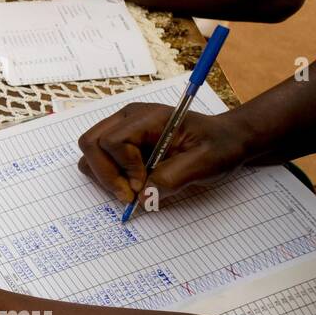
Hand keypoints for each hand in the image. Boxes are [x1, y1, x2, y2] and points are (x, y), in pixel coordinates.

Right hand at [77, 103, 256, 205]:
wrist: (226, 142)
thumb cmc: (219, 147)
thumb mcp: (205, 163)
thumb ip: (173, 178)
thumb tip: (142, 197)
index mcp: (148, 117)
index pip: (113, 140)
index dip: (124, 167)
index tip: (143, 185)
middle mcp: (128, 119)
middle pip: (90, 143)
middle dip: (106, 174)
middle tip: (130, 195)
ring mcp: (121, 130)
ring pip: (89, 153)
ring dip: (104, 177)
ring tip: (131, 191)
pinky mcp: (121, 145)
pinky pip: (98, 161)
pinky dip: (108, 178)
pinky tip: (132, 185)